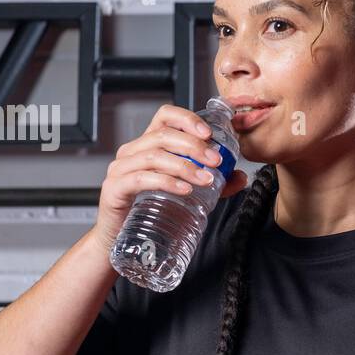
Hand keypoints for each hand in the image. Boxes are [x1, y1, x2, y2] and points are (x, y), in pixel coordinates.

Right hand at [90, 104, 248, 251]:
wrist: (120, 238)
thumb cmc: (150, 210)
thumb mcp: (187, 191)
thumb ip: (215, 184)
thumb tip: (240, 177)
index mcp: (148, 145)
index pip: (165, 116)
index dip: (187, 119)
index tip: (209, 133)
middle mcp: (132, 152)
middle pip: (162, 135)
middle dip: (194, 146)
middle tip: (216, 161)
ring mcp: (120, 169)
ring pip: (154, 156)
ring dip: (184, 165)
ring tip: (205, 179)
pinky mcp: (114, 188)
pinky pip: (141, 179)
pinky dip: (166, 182)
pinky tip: (184, 189)